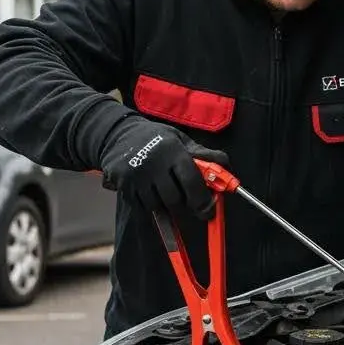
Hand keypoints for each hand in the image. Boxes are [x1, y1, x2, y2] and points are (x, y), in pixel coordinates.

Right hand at [99, 119, 228, 220]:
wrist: (117, 134)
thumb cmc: (156, 138)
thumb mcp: (180, 140)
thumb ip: (203, 154)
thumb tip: (226, 165)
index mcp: (172, 151)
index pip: (191, 181)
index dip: (202, 199)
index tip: (208, 210)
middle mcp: (154, 164)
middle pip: (175, 200)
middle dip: (185, 206)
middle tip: (190, 205)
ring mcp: (136, 176)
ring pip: (159, 206)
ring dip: (167, 206)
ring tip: (166, 192)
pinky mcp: (123, 185)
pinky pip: (142, 208)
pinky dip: (150, 207)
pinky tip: (151, 193)